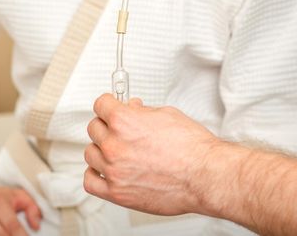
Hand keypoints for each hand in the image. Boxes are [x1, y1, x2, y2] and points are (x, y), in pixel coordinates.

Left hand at [83, 94, 226, 216]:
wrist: (206, 176)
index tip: (111, 107)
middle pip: (94, 128)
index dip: (108, 104)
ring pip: (91, 153)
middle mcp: (115, 145)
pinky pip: (90, 181)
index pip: (100, 104)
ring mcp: (114, 170)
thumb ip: (142, 112)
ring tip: (115, 150)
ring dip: (101, 149)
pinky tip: (104, 171)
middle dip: (107, 125)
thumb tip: (132, 109)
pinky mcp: (117, 193)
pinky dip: (94, 175)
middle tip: (118, 129)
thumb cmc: (192, 148)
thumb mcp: (166, 114)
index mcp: (124, 121)